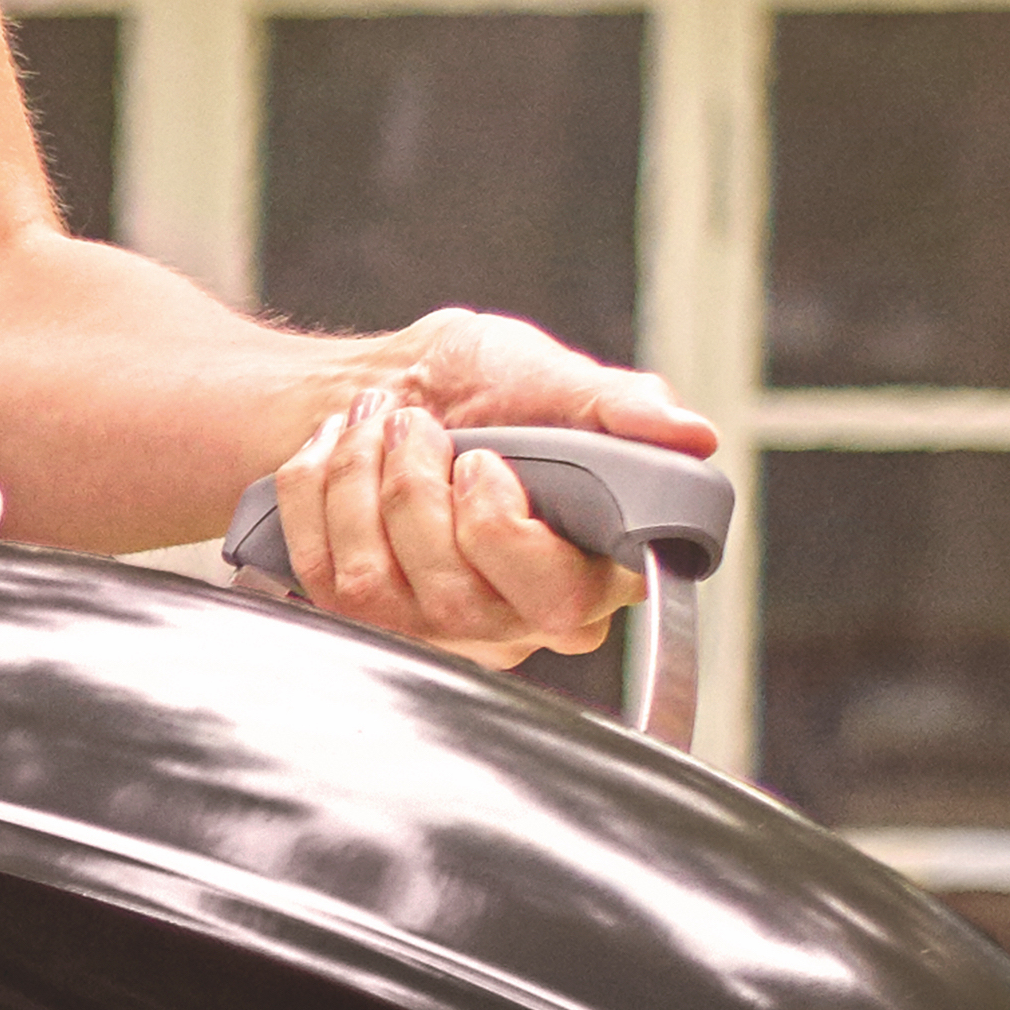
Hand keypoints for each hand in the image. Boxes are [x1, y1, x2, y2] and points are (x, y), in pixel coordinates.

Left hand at [266, 315, 706, 670]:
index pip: (560, 599)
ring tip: (378, 424)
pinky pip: (319, 566)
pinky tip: (339, 450)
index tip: (481, 460)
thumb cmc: (477, 387)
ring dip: (362, 476)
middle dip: (417, 490)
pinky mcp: (357, 620)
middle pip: (458, 600)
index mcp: (585, 572)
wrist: (379, 387)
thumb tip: (693, 436)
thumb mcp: (553, 378)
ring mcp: (430, 632)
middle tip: (416, 425)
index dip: (504, 532)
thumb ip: (619, 407)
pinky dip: (316, 487)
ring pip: (378, 584)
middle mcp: (512, 621)